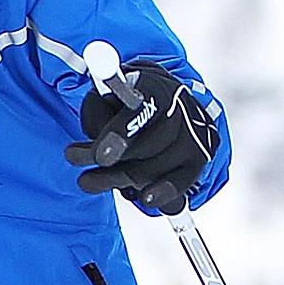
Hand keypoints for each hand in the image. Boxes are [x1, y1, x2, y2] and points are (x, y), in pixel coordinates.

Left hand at [64, 59, 219, 214]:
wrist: (160, 102)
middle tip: (85, 178)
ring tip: (91, 183)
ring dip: (122, 180)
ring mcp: (194, 134)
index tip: (102, 156)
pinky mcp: (198, 158)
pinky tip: (146, 198)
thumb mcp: (102, 96)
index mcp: (155, 86)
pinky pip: (181, 182)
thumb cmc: (125, 102)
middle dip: (115, 167)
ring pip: (160, 167)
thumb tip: (97, 150)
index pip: (142, 109)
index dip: (122, 133)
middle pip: (153, 145)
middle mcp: (181, 108)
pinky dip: (162, 194)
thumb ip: (96, 114)